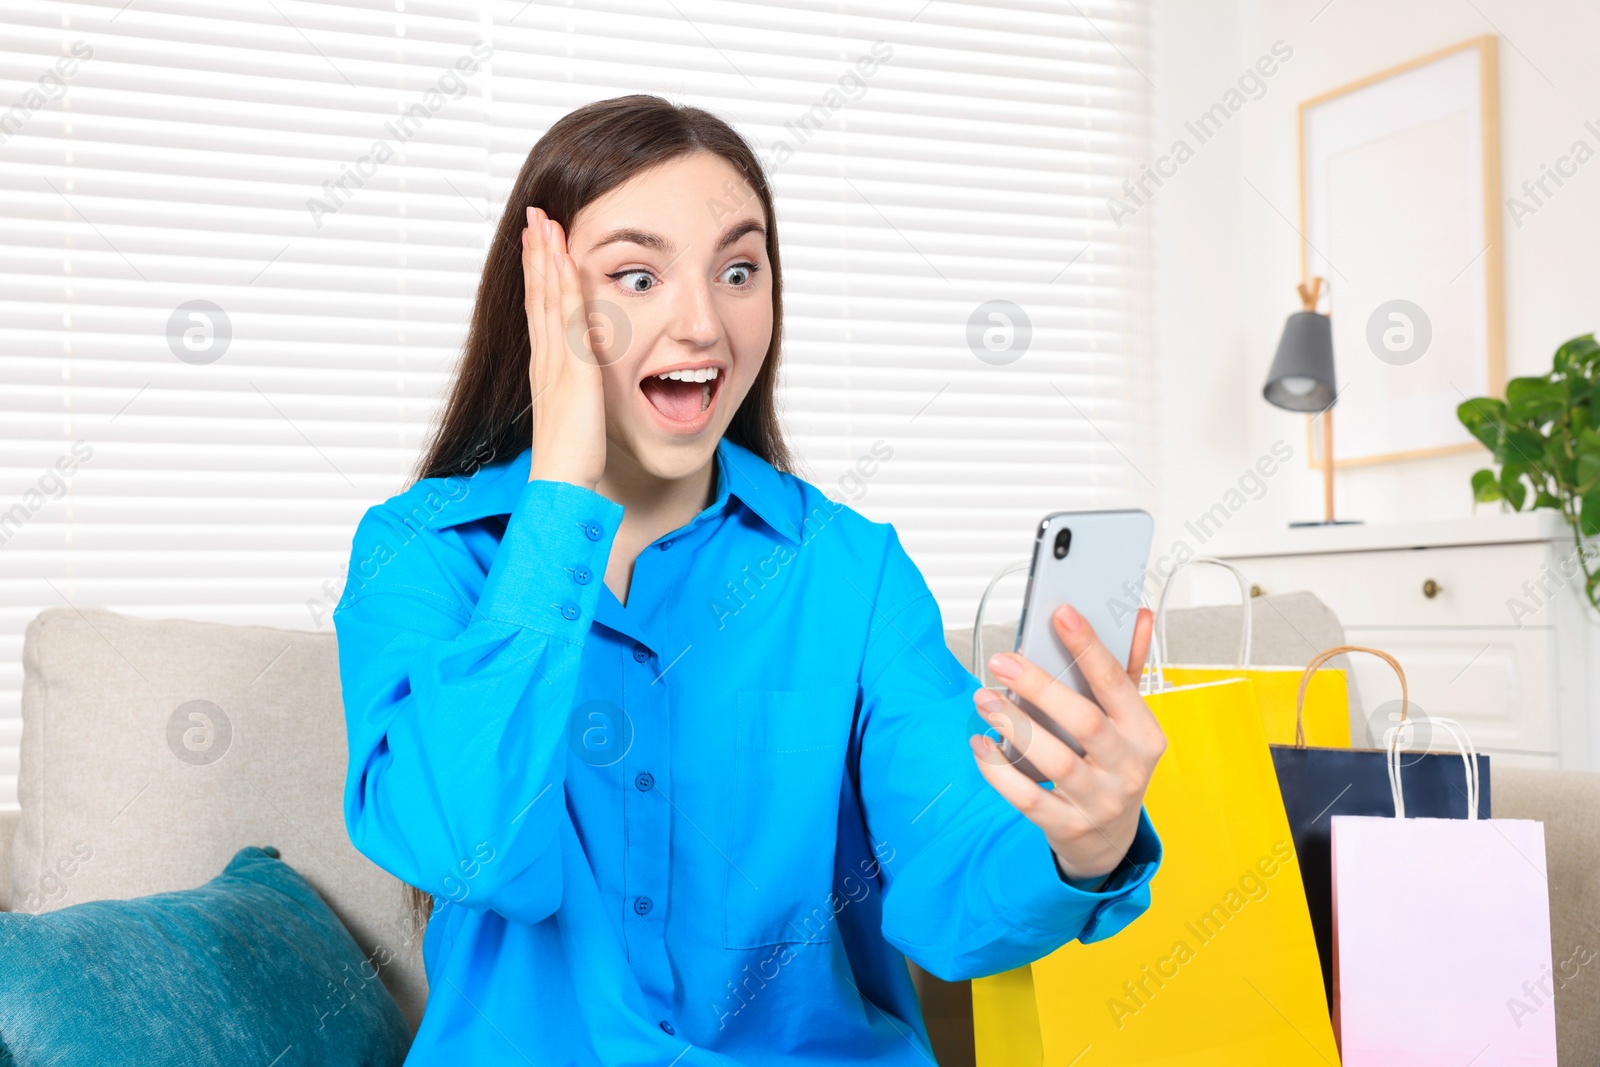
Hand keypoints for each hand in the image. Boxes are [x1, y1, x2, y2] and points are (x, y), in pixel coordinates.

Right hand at [523, 205, 606, 490]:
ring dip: (545, 258)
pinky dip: (564, 286)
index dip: (539, 277)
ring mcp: (555, 363)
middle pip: (538, 296)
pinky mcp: (572, 370)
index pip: (542, 312)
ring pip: (548, 300)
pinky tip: (563, 260)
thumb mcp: (578, 419)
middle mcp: (546, 361)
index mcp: (548, 371)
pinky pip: (567, 319)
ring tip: (542, 223)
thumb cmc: (572, 464)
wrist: (561, 487)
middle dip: (537, 255)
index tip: (539, 245)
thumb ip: (581, 398)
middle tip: (535, 217)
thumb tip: (587, 392)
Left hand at [969, 604, 1164, 882]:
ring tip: (984, 699)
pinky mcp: (1067, 826)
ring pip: (1053, 760)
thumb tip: (1138, 615)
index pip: (1117, 684)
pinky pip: (1027, 797)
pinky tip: (980, 744)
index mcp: (1145, 734)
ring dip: (1014, 725)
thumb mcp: (1128, 720)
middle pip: (1083, 722)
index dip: (1089, 647)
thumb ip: (1128, 668)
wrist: (1111, 838)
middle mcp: (1127, 768)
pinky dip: (998, 770)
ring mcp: (1099, 802)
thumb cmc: (1114, 764)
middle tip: (1001, 660)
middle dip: (1039, 687)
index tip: (1061, 613)